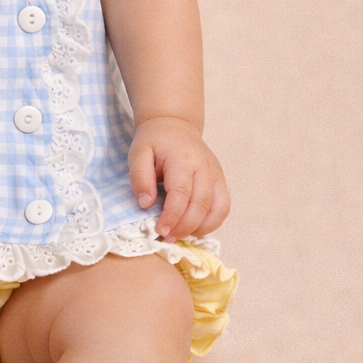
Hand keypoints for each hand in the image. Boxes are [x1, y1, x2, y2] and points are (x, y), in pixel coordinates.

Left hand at [128, 117, 229, 241]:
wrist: (175, 125)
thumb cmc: (155, 140)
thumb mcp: (138, 152)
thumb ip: (139, 177)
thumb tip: (146, 204)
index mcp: (183, 159)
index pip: (182, 192)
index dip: (172, 215)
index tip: (160, 230)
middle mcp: (204, 167)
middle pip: (201, 204)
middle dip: (185, 226)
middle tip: (167, 237)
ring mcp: (216, 174)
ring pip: (218, 208)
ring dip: (201, 227)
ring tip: (180, 235)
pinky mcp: (221, 180)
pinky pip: (223, 206)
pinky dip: (212, 222)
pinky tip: (194, 228)